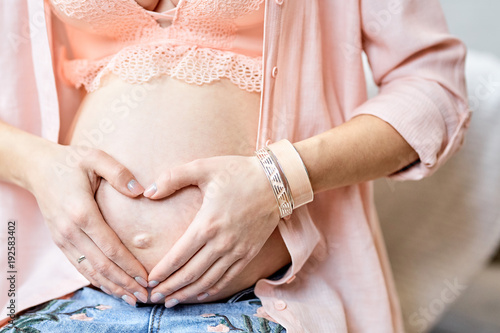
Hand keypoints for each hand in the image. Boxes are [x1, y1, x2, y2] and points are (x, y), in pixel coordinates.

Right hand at [29, 142, 148, 305]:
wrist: (38, 168)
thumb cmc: (71, 162)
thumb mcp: (95, 157)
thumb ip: (119, 173)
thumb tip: (141, 191)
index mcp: (81, 212)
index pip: (110, 247)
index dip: (129, 265)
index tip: (147, 277)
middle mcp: (70, 230)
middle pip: (101, 265)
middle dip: (124, 283)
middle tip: (146, 297)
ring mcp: (63, 238)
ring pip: (89, 271)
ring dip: (112, 287)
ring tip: (132, 299)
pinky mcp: (61, 241)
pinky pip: (79, 266)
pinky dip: (97, 280)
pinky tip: (112, 288)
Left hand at [144, 155, 280, 306]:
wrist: (277, 181)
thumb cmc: (238, 171)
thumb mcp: (203, 167)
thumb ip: (172, 177)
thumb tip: (148, 192)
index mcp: (207, 224)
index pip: (179, 256)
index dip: (162, 271)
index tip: (149, 281)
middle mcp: (222, 242)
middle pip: (191, 273)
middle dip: (170, 287)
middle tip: (154, 297)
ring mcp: (238, 250)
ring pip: (209, 280)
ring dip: (189, 293)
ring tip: (172, 300)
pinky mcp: (250, 252)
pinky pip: (229, 277)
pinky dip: (213, 288)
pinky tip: (202, 293)